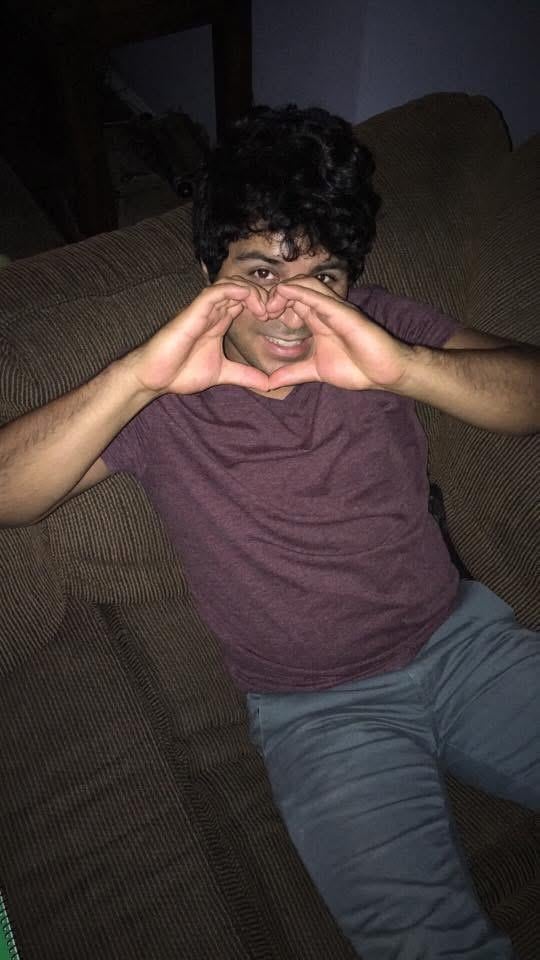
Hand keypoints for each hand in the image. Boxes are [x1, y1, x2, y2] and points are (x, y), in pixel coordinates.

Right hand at [128, 280, 270, 394]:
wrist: (154, 377)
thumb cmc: (180, 372)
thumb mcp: (222, 374)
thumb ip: (244, 376)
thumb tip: (269, 385)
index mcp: (220, 321)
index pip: (246, 301)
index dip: (265, 303)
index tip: (280, 318)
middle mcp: (213, 311)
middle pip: (243, 288)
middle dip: (264, 294)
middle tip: (277, 311)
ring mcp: (203, 309)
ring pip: (232, 284)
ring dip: (252, 291)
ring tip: (265, 309)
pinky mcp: (193, 311)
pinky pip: (216, 291)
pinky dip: (235, 290)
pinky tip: (249, 300)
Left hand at [266, 280, 412, 391]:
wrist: (384, 373)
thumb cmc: (357, 368)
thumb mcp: (315, 372)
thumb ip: (293, 373)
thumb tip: (269, 384)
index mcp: (317, 320)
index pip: (291, 301)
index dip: (273, 304)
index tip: (258, 316)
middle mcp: (325, 310)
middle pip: (296, 288)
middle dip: (274, 295)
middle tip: (259, 310)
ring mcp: (335, 309)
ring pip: (306, 285)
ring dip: (284, 291)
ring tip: (269, 305)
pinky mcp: (344, 313)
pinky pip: (319, 296)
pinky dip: (300, 292)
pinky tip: (284, 292)